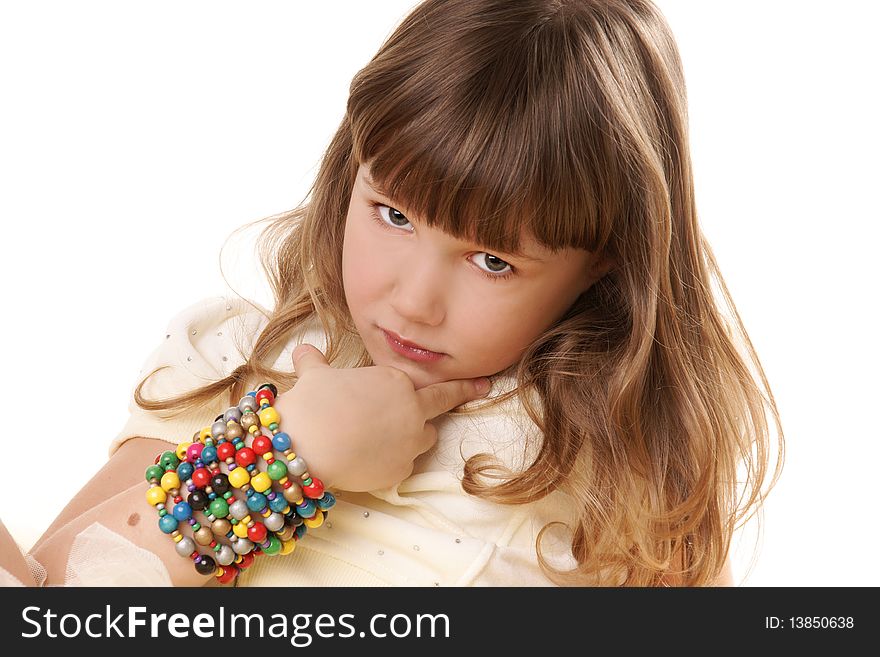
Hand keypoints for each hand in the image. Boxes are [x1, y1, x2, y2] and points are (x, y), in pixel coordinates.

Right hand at [271, 344, 491, 491]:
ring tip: (388, 436)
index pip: (431, 381)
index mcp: (397, 382)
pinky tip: (368, 459)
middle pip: (439, 406)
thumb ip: (315, 364)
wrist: (306, 445)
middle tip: (484, 389)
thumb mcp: (314, 376)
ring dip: (414, 435)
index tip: (480, 380)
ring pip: (425, 438)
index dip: (455, 381)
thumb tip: (303, 352)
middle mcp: (411, 410)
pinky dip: (390, 461)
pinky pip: (402, 464)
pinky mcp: (400, 471)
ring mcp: (409, 443)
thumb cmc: (313, 404)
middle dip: (464, 394)